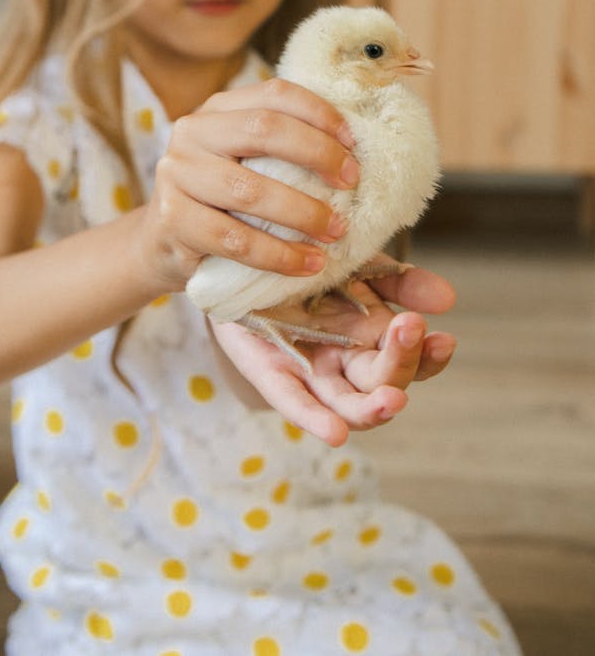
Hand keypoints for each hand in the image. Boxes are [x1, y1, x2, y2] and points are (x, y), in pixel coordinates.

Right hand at [137, 79, 358, 293]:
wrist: (161, 244)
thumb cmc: (221, 201)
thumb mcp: (245, 162)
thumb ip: (282, 149)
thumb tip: (354, 153)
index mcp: (217, 109)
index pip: (274, 94)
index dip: (319, 113)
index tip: (354, 144)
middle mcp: (192, 132)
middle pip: (263, 129)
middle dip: (317, 155)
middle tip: (351, 184)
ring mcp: (177, 175)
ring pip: (250, 190)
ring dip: (304, 213)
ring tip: (335, 231)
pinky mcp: (173, 220)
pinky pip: (236, 239)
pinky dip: (279, 255)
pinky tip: (308, 264)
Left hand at [210, 257, 455, 446]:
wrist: (245, 258)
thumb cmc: (308, 267)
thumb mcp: (361, 263)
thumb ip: (400, 280)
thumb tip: (447, 298)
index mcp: (374, 338)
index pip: (415, 361)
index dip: (430, 356)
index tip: (443, 339)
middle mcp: (347, 364)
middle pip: (385, 381)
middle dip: (403, 362)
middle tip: (412, 331)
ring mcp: (311, 374)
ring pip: (348, 406)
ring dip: (373, 408)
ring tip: (394, 400)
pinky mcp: (272, 374)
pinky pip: (294, 403)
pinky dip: (314, 419)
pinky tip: (335, 433)